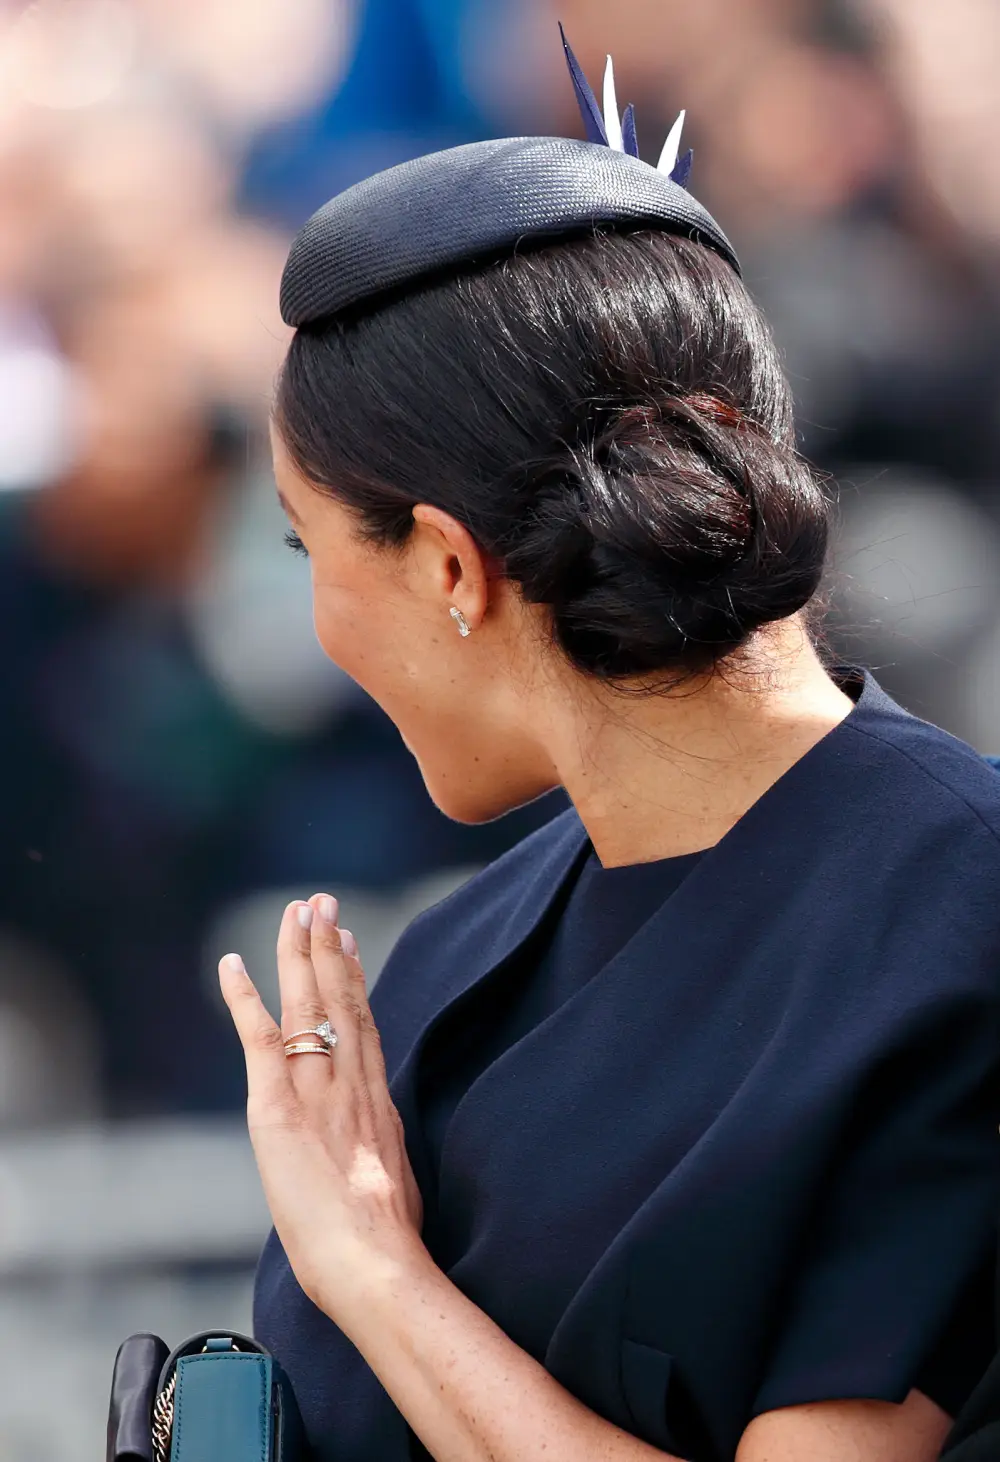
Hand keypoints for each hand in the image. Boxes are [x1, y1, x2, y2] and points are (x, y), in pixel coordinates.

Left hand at [219, 894, 424, 1324]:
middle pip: (340, 999)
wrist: (376, 1260)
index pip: (362, 1026)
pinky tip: (232, 964)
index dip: (353, 981)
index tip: (348, 943)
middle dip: (329, 947)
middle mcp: (351, 1083)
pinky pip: (260, 1036)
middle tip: (322, 903)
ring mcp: (317, 1088)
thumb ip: (380, 1159)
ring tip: (298, 910)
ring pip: (308, 1003)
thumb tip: (377, 1164)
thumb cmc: (387, 1245)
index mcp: (377, 1103)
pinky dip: (243, 997)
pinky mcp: (279, 1105)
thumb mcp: (395, 1187)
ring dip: (299, 952)